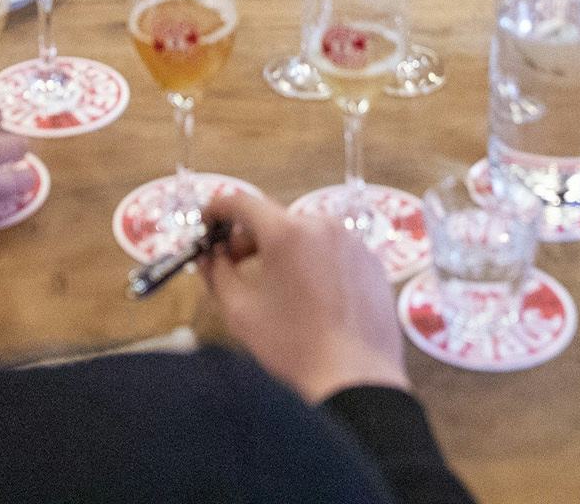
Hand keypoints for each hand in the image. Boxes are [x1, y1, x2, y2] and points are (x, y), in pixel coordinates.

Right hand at [198, 186, 408, 404]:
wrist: (355, 378)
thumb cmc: (293, 346)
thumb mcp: (241, 311)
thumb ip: (218, 274)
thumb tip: (209, 257)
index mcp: (288, 232)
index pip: (244, 202)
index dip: (219, 208)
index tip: (207, 222)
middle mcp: (323, 226)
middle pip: (277, 219)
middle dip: (250, 237)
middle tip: (233, 263)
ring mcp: (353, 242)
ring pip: (307, 235)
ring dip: (284, 250)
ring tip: (274, 284)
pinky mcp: (372, 262)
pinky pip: (334, 252)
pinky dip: (315, 262)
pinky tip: (310, 296)